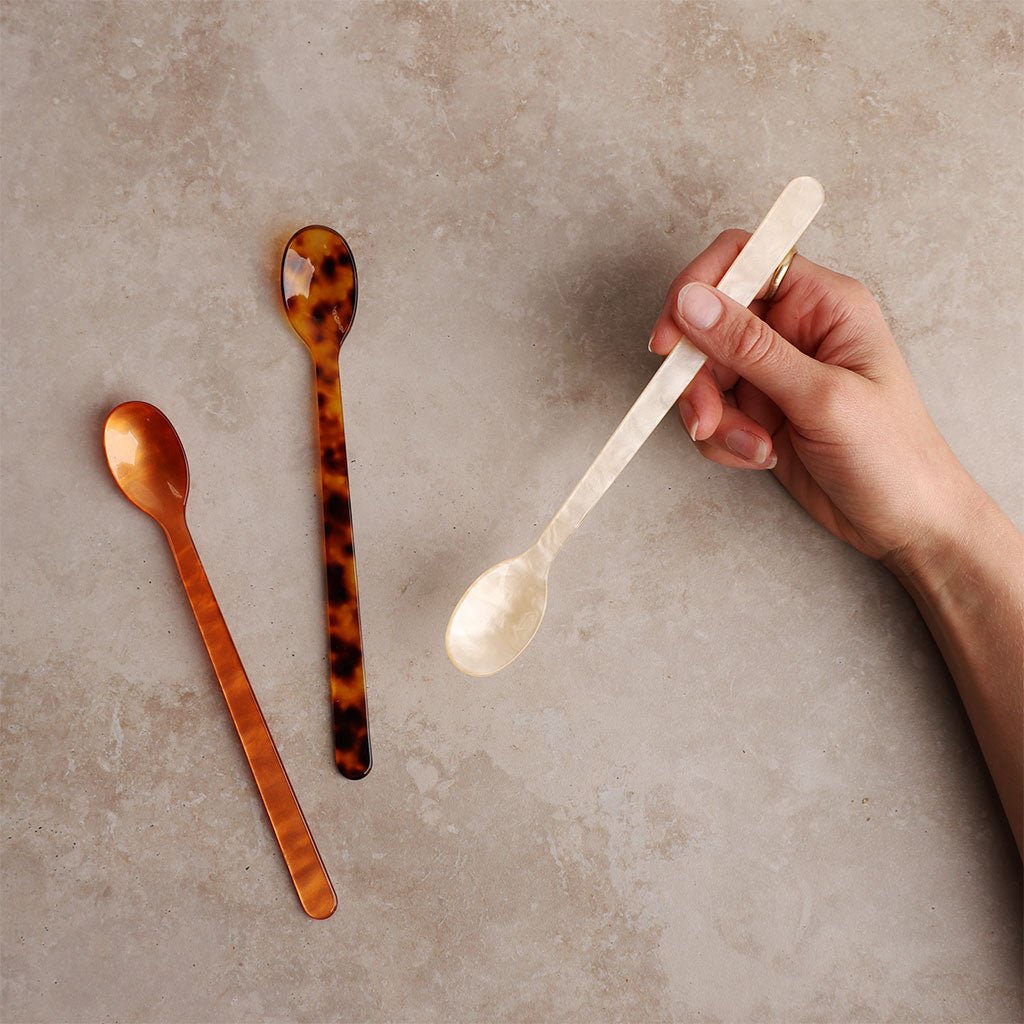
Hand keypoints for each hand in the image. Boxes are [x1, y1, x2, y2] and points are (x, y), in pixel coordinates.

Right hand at [648, 230, 983, 568]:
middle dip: (700, 378)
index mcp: (822, 303)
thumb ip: (751, 348)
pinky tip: (760, 456)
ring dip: (715, 417)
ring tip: (754, 447)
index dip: (698, 288)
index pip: (744, 259)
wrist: (907, 522)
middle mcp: (794, 329)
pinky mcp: (760, 411)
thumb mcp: (821, 396)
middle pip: (709, 325)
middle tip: (708, 418)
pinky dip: (723, 440)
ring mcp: (774, 372)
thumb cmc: (893, 454)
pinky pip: (713, 413)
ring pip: (704, 376)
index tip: (670, 339)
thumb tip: (693, 302)